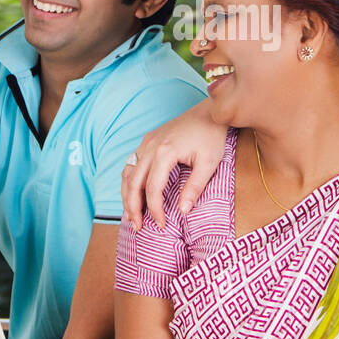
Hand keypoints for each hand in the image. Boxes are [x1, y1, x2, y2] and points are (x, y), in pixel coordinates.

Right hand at [120, 101, 225, 227]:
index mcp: (165, 152)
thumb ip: (195, 187)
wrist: (209, 112)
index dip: (155, 210)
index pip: (153, 188)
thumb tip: (183, 211)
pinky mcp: (148, 141)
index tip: (161, 225)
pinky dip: (129, 182)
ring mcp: (146, 142)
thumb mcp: (210, 163)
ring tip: (131, 215)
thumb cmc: (211, 136)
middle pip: (133, 182)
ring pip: (127, 173)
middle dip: (133, 207)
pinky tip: (133, 194)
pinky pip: (131, 164)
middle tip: (137, 227)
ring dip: (127, 195)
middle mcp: (150, 146)